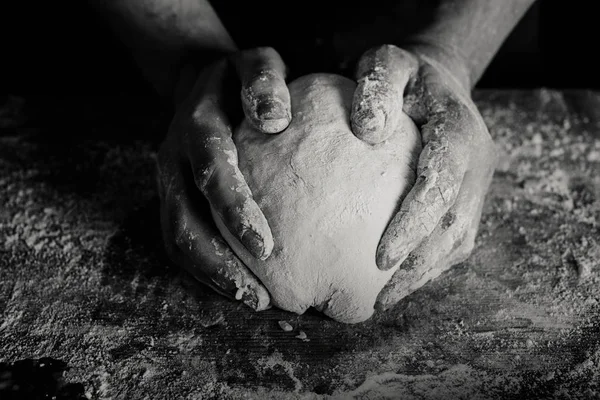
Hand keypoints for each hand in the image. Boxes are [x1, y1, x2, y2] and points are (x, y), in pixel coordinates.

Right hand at [156, 47, 290, 310]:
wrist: (197, 80)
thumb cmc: (240, 78)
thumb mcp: (255, 62)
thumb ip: (264, 80)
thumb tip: (275, 119)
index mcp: (195, 125)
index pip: (211, 171)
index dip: (233, 210)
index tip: (267, 247)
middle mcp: (174, 158)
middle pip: (183, 220)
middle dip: (218, 262)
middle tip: (260, 298)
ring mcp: (169, 182)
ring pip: (177, 238)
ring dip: (211, 276)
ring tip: (254, 302)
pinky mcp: (174, 198)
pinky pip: (182, 239)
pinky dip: (208, 269)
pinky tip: (243, 286)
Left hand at [350, 44, 497, 309]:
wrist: (437, 80)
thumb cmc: (404, 74)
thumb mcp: (386, 62)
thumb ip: (378, 86)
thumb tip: (368, 130)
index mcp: (459, 131)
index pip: (442, 184)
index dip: (416, 223)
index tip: (382, 256)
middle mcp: (476, 163)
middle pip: (455, 224)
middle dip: (419, 264)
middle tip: (379, 296)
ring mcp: (476, 184)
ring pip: (459, 240)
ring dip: (424, 274)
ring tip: (385, 300)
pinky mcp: (467, 198)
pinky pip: (454, 239)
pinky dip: (429, 265)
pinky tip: (397, 281)